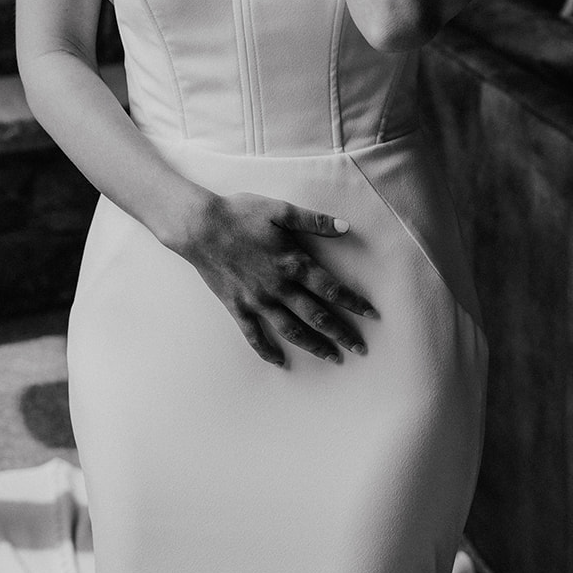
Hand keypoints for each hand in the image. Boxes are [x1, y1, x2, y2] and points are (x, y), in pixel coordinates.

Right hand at [171, 191, 377, 365]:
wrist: (200, 226)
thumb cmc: (240, 213)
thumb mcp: (280, 210)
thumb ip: (313, 221)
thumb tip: (345, 227)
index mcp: (292, 263)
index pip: (331, 289)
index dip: (353, 302)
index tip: (372, 315)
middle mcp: (278, 287)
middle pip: (316, 316)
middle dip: (341, 333)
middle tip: (361, 348)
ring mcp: (257, 301)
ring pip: (291, 330)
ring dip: (314, 346)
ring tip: (333, 358)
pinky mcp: (237, 307)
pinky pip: (254, 336)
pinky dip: (268, 351)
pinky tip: (280, 363)